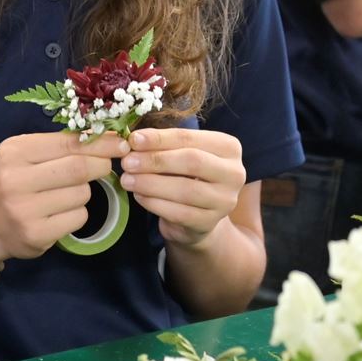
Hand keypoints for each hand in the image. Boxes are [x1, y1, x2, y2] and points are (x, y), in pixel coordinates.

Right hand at [0, 131, 126, 264]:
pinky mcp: (36, 235)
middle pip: (78, 168)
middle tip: (105, 166)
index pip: (68, 143)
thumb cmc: (11, 181)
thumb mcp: (24, 155)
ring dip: (85, 192)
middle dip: (100, 165)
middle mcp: (15, 180)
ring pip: (81, 194)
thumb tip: (109, 138)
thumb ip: (59, 146)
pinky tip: (61, 213)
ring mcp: (24, 210)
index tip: (120, 143)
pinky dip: (78, 213)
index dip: (100, 143)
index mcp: (14, 152)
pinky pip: (78, 217)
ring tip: (66, 194)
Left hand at [118, 128, 245, 249]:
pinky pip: (179, 213)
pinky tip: (139, 196)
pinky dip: (154, 203)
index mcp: (228, 147)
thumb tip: (134, 141)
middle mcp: (234, 173)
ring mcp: (225, 200)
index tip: (133, 139)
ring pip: (185, 189)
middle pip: (192, 161)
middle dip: (155, 160)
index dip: (159, 138)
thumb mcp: (178, 155)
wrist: (196, 216)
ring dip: (151, 183)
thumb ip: (162, 146)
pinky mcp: (210, 222)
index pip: (190, 138)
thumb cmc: (186, 176)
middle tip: (127, 162)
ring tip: (127, 180)